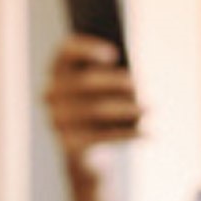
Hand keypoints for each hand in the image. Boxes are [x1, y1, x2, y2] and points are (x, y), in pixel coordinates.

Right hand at [43, 36, 142, 180]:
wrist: (88, 151)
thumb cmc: (102, 106)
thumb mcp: (107, 86)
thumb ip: (112, 73)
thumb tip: (132, 80)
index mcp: (60, 70)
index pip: (67, 51)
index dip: (87, 50)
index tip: (114, 54)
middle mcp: (52, 94)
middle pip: (85, 82)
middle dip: (114, 82)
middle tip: (137, 86)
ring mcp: (58, 120)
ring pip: (96, 110)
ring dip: (126, 109)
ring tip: (148, 109)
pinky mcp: (70, 144)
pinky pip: (102, 136)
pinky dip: (127, 134)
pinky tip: (147, 133)